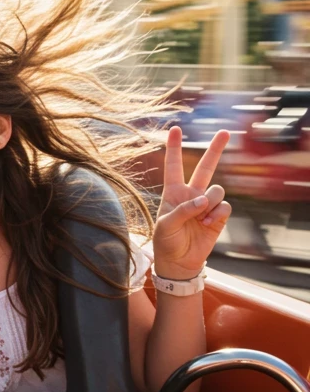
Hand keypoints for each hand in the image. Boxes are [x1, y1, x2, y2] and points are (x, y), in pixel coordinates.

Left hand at [153, 127, 231, 279]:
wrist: (179, 262)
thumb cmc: (166, 242)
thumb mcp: (166, 225)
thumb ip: (183, 210)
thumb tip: (203, 200)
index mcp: (173, 192)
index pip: (174, 166)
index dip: (174, 148)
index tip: (175, 129)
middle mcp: (192, 194)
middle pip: (205, 167)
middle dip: (215, 150)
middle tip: (226, 132)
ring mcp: (207, 204)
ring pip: (217, 189)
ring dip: (209, 203)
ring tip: (200, 219)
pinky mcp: (218, 216)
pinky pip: (224, 206)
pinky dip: (217, 214)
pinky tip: (207, 224)